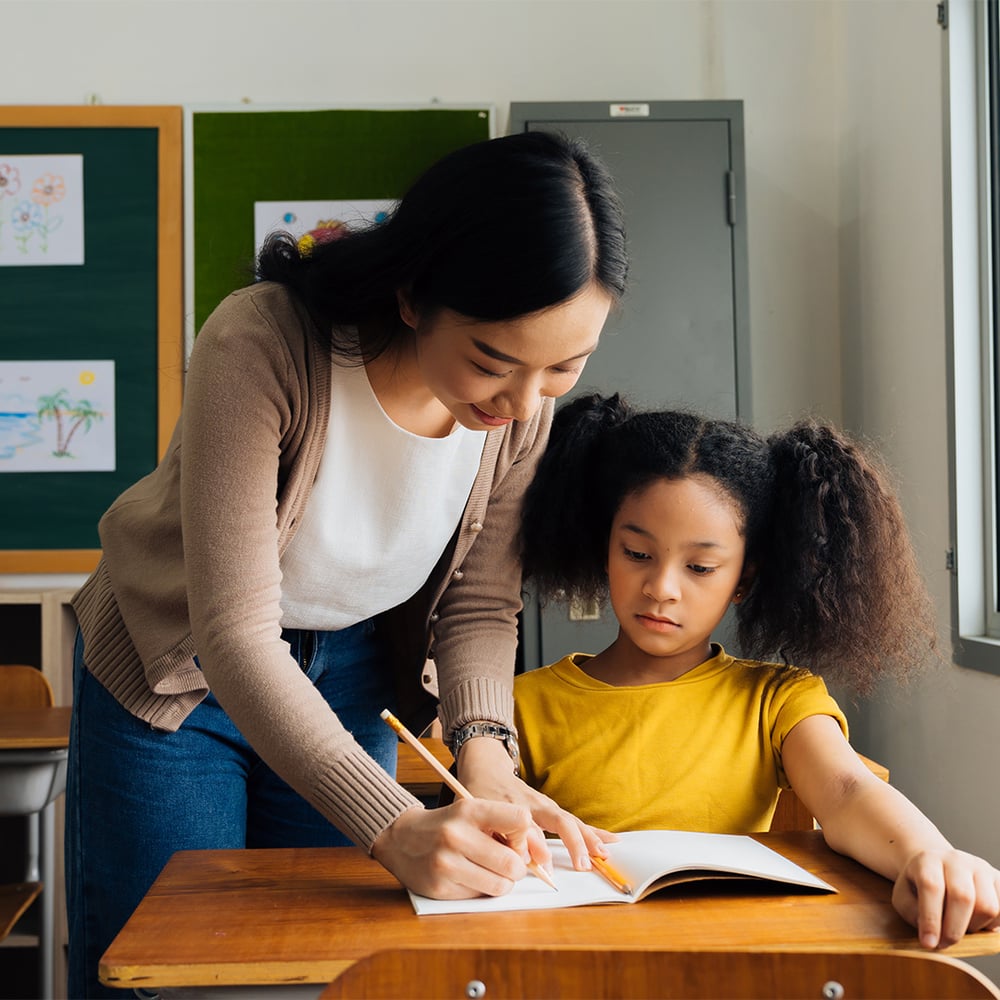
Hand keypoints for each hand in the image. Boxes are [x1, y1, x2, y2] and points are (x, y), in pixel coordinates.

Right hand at [371, 801, 536, 898]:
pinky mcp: (439, 887)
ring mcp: (446, 863)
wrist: (400, 837)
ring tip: (490, 872)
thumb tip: (534, 854)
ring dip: (502, 883)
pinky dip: (480, 890)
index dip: (524, 836)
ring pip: (500, 885)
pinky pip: (479, 896)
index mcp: (468, 809)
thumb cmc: (445, 825)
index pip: (520, 820)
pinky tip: (468, 877)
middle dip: (517, 868)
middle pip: (513, 862)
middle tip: (508, 864)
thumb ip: (499, 825)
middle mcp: (456, 835)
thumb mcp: (468, 811)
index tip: (514, 841)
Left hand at [456, 735, 616, 871]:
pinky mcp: (553, 808)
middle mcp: (538, 804)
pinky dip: (592, 831)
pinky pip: (575, 821)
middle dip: (576, 842)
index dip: (540, 850)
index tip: (546, 869)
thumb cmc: (483, 796)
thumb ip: (508, 835)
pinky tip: (609, 839)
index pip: (534, 830)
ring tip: (605, 853)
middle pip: (562, 821)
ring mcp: (547, 805)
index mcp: (519, 806)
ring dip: (590, 837)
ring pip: (572, 821)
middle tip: (587, 862)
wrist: (487, 770)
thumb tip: (534, 858)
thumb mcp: (486, 815)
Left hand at [891, 848, 999, 948]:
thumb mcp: (904, 895)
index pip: (931, 886)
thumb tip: (931, 933)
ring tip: (959, 926)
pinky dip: (991, 925)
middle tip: (944, 944)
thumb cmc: (919, 885)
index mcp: (928, 860)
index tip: (929, 943)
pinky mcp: (998, 879)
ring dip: (974, 927)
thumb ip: (911, 912)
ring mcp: (980, 868)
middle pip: (963, 897)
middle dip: (954, 929)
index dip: (931, 918)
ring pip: (988, 907)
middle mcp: (956, 859)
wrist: (938, 866)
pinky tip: (975, 921)